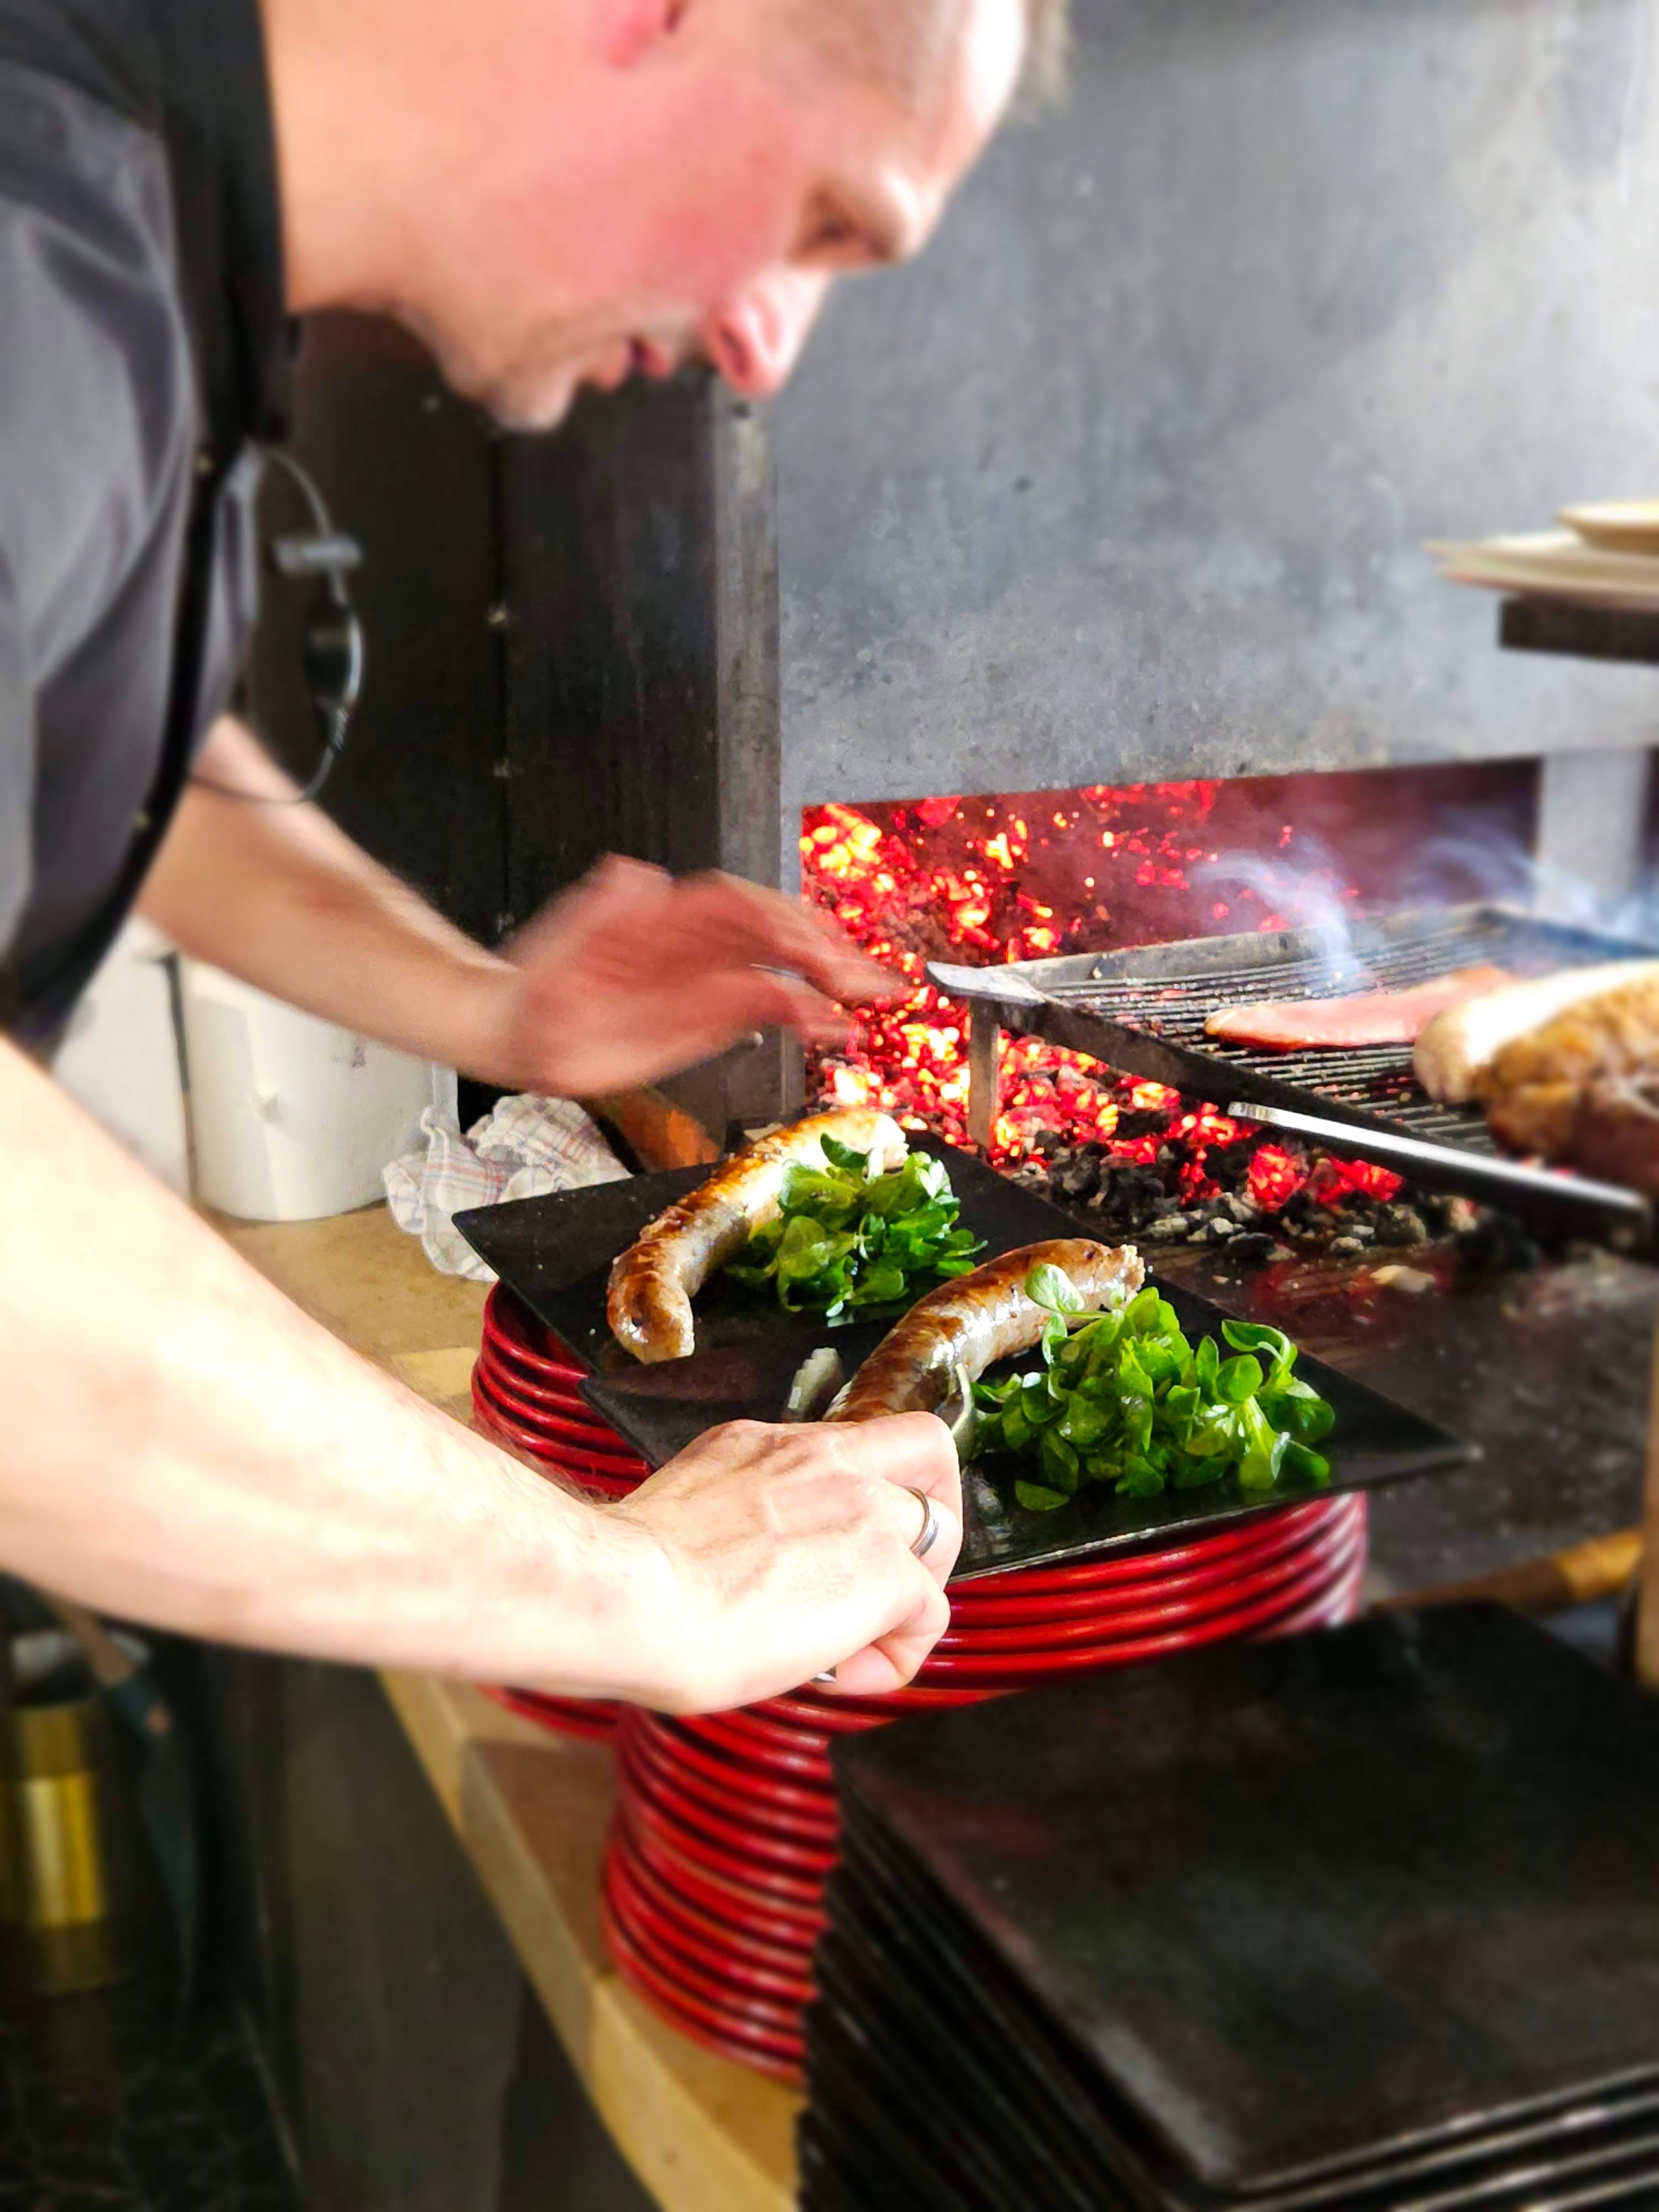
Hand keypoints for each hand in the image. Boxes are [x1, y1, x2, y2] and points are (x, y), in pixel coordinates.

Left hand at [471, 855, 895, 1095]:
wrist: (526, 1027)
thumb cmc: (540, 983)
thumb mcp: (560, 941)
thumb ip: (598, 909)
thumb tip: (633, 874)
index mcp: (667, 916)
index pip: (735, 905)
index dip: (776, 920)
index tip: (807, 948)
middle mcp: (699, 942)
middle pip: (775, 931)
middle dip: (825, 950)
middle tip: (866, 978)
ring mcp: (711, 977)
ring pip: (784, 971)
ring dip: (830, 984)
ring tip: (868, 1003)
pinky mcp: (715, 1014)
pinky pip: (772, 1008)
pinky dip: (808, 1017)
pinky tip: (836, 1030)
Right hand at [594, 1415, 961, 1713]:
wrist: (623, 1596)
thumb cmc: (620, 1579)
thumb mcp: (678, 1521)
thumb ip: (722, 1528)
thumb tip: (722, 1576)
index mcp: (762, 1446)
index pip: (842, 1450)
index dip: (854, 1499)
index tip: (822, 1553)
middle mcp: (820, 1458)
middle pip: (925, 1448)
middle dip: (928, 1510)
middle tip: (885, 1578)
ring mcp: (861, 1507)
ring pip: (942, 1529)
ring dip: (913, 1590)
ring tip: (856, 1644)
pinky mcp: (884, 1570)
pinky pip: (929, 1615)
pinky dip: (897, 1656)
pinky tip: (842, 1677)